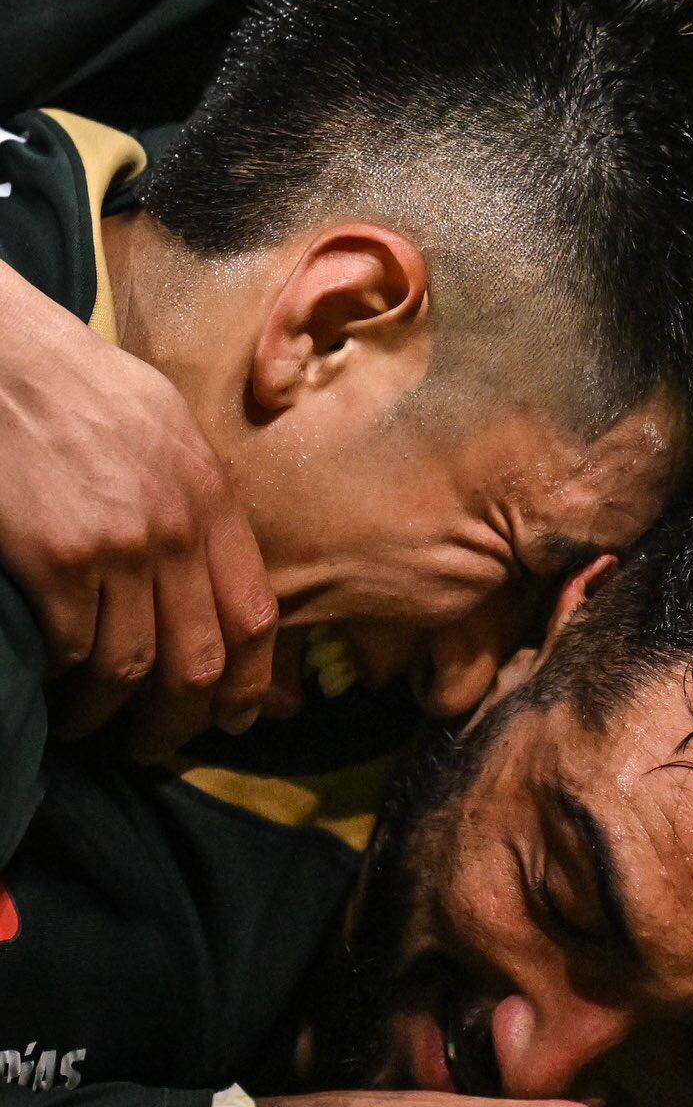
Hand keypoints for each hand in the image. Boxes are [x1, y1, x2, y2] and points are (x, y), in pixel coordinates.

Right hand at [0, 262, 282, 755]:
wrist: (8, 360)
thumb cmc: (83, 387)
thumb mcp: (170, 431)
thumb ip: (200, 503)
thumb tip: (217, 578)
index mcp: (213, 498)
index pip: (255, 616)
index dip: (248, 683)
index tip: (234, 718)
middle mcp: (176, 528)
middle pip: (199, 661)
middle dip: (181, 721)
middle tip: (158, 746)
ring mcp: (117, 546)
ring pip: (130, 668)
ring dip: (109, 712)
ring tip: (90, 723)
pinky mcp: (56, 558)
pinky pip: (72, 648)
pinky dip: (63, 675)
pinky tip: (52, 675)